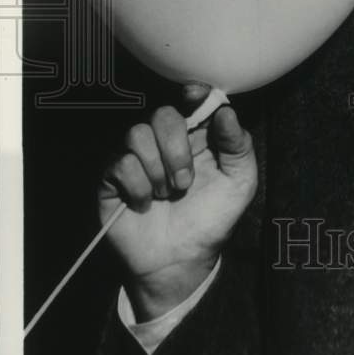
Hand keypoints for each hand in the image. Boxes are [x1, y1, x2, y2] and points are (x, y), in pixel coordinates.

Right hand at [99, 84, 256, 320]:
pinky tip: (145, 204)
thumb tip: (226, 111)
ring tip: (167, 195)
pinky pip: (120, 163)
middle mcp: (165, 141)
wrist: (183, 260)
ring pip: (136, 133)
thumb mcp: (240, 182)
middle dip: (176, 148)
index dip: (193, 94)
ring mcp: (138, 158)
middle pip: (162, 114)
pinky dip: (138, 187)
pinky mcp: (113, 178)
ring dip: (157, 170)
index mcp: (198, 136)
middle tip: (185, 182)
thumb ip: (238, 145)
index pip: (192, 101)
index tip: (195, 95)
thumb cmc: (213, 218)